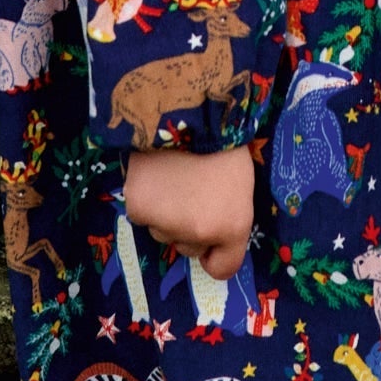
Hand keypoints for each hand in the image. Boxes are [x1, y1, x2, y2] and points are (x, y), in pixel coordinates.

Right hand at [125, 144, 255, 281]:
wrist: (187, 112)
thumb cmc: (222, 144)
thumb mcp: (242, 186)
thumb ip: (229, 218)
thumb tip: (212, 239)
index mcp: (233, 227)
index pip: (223, 268)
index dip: (215, 255)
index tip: (210, 243)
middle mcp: (199, 234)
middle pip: (189, 248)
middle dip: (189, 227)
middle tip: (192, 190)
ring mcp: (166, 224)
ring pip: (163, 232)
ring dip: (166, 213)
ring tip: (174, 177)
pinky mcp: (139, 210)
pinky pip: (142, 214)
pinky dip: (146, 199)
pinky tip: (154, 175)